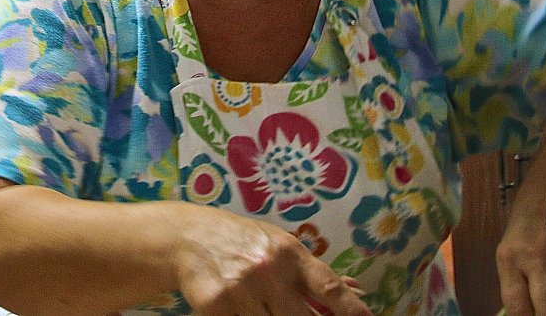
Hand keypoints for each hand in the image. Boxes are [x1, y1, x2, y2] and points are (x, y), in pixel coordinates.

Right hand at [173, 206, 372, 315]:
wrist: (188, 237)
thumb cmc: (242, 241)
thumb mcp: (279, 245)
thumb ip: (314, 272)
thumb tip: (357, 292)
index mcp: (289, 253)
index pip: (329, 286)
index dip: (351, 308)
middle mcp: (268, 270)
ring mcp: (242, 289)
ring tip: (265, 308)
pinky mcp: (216, 306)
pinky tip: (243, 311)